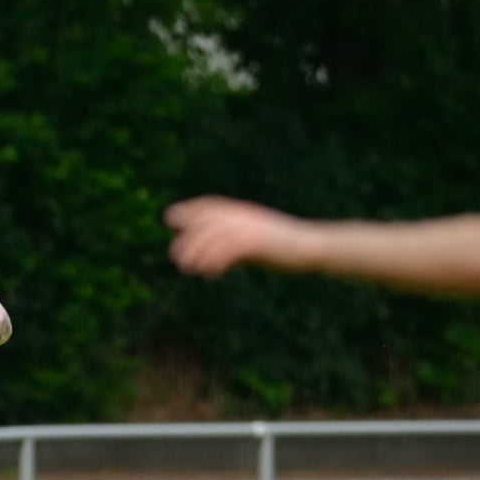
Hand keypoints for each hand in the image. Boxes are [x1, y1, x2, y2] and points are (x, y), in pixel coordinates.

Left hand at [165, 196, 320, 277]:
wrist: (308, 248)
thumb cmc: (280, 249)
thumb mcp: (251, 241)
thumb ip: (229, 242)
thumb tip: (205, 253)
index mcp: (242, 211)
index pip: (209, 205)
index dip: (188, 210)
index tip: (171, 219)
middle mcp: (244, 215)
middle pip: (207, 221)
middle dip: (188, 239)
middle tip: (178, 259)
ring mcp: (251, 227)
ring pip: (214, 236)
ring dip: (197, 254)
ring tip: (189, 269)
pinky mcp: (258, 241)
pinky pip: (229, 250)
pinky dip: (215, 262)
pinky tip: (210, 275)